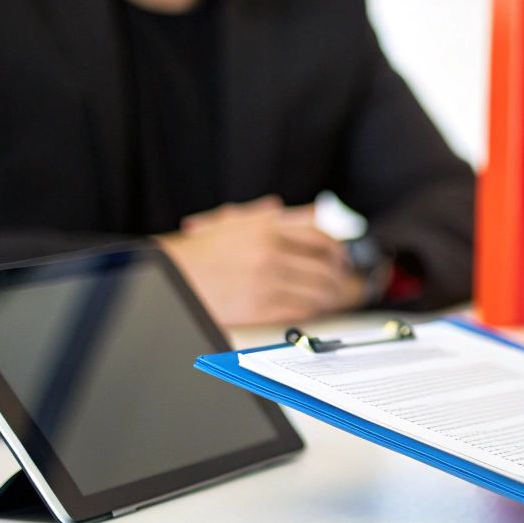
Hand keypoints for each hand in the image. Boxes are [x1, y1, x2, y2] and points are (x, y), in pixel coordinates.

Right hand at [154, 196, 365, 325]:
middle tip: (349, 281)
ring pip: (318, 289)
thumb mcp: (234, 221)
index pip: (319, 235)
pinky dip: (313, 310)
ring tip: (336, 298)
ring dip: (332, 295)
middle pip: (325, 264)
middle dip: (342, 276)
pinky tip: (314, 309)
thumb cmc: (199, 252)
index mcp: (266, 228)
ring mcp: (267, 280)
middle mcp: (271, 251)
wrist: (174, 275)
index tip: (343, 258)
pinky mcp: (260, 306)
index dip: (338, 249)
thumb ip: (267, 215)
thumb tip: (299, 212)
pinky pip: (300, 309)